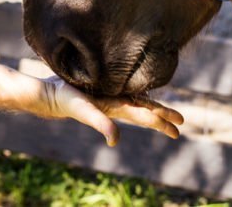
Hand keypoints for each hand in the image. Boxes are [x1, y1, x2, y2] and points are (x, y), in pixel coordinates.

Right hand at [42, 77, 183, 146]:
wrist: (49, 95)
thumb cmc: (67, 101)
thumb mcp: (85, 111)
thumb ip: (101, 125)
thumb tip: (115, 141)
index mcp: (116, 107)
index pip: (144, 115)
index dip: (161, 120)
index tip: (178, 127)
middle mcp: (116, 103)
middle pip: (144, 110)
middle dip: (162, 116)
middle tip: (181, 122)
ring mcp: (109, 97)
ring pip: (136, 102)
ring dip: (151, 107)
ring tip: (165, 111)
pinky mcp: (102, 89)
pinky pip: (125, 92)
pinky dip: (137, 94)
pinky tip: (138, 92)